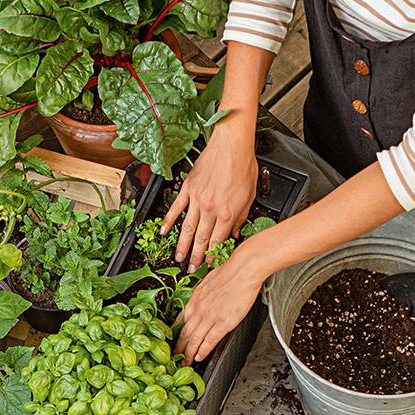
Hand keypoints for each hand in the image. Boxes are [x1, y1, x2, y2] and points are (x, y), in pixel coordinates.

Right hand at [163, 118, 257, 269]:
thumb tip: (235, 232)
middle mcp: (211, 208)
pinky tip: (164, 232)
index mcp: (228, 212)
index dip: (212, 255)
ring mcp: (197, 199)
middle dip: (195, 257)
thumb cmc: (243, 165)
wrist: (231, 145)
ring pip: (187, 228)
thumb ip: (241, 217)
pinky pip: (176, 208)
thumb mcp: (250, 195)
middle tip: (190, 269)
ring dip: (182, 245)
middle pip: (201, 238)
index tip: (208, 265)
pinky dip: (169, 221)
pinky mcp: (188, 188)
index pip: (218, 240)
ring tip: (178, 258)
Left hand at [176, 243, 265, 363]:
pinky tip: (199, 357)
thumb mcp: (208, 282)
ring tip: (184, 363)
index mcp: (194, 299)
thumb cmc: (230, 272)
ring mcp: (209, 317)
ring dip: (187, 353)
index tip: (172, 342)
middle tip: (173, 358)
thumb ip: (202, 294)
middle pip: (184, 333)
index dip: (175, 334)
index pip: (180, 321)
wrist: (243, 269)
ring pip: (193, 339)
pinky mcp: (222, 323)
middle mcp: (198, 309)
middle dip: (178, 348)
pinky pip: (209, 340)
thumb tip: (201, 298)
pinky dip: (203, 350)